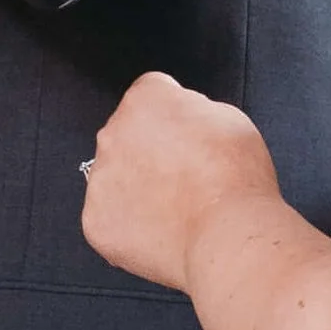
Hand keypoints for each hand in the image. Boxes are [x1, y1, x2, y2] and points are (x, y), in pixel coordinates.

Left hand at [82, 73, 280, 290]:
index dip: (174, 117)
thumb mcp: (228, 117)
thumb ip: (193, 111)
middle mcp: (112, 134)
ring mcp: (100, 179)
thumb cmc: (234, 177)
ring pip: (115, 180)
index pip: (150, 96)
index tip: (188, 137)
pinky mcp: (95, 221)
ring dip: (137, 190)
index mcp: (144, 101)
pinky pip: (110, 220)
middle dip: (149, 152)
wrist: (226, 233)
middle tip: (184, 178)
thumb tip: (185, 122)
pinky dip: (131, 227)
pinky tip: (162, 232)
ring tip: (176, 210)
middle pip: (126, 137)